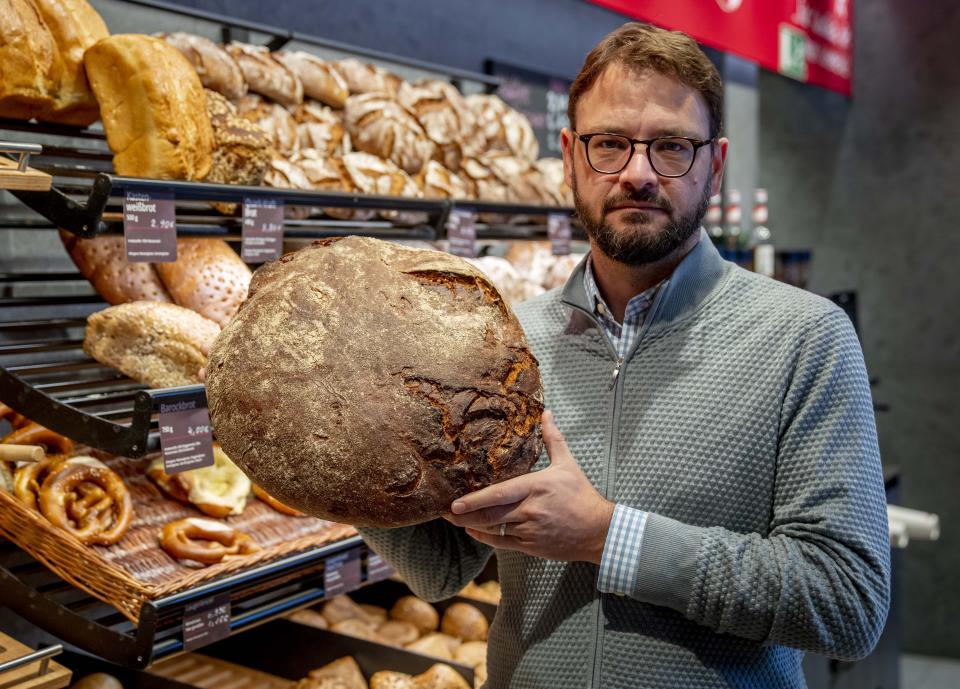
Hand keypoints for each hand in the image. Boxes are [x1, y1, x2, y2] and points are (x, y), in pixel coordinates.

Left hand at [445, 410, 614, 563]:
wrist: (598, 531)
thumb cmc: (581, 495)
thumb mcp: (567, 464)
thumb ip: (552, 439)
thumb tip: (546, 413)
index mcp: (535, 487)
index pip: (499, 494)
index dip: (475, 500)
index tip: (455, 502)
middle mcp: (529, 510)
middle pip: (490, 515)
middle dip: (465, 515)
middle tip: (445, 512)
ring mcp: (529, 530)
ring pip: (493, 529)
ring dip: (472, 525)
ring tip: (454, 519)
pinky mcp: (531, 546)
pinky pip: (502, 543)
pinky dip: (485, 538)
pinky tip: (473, 531)